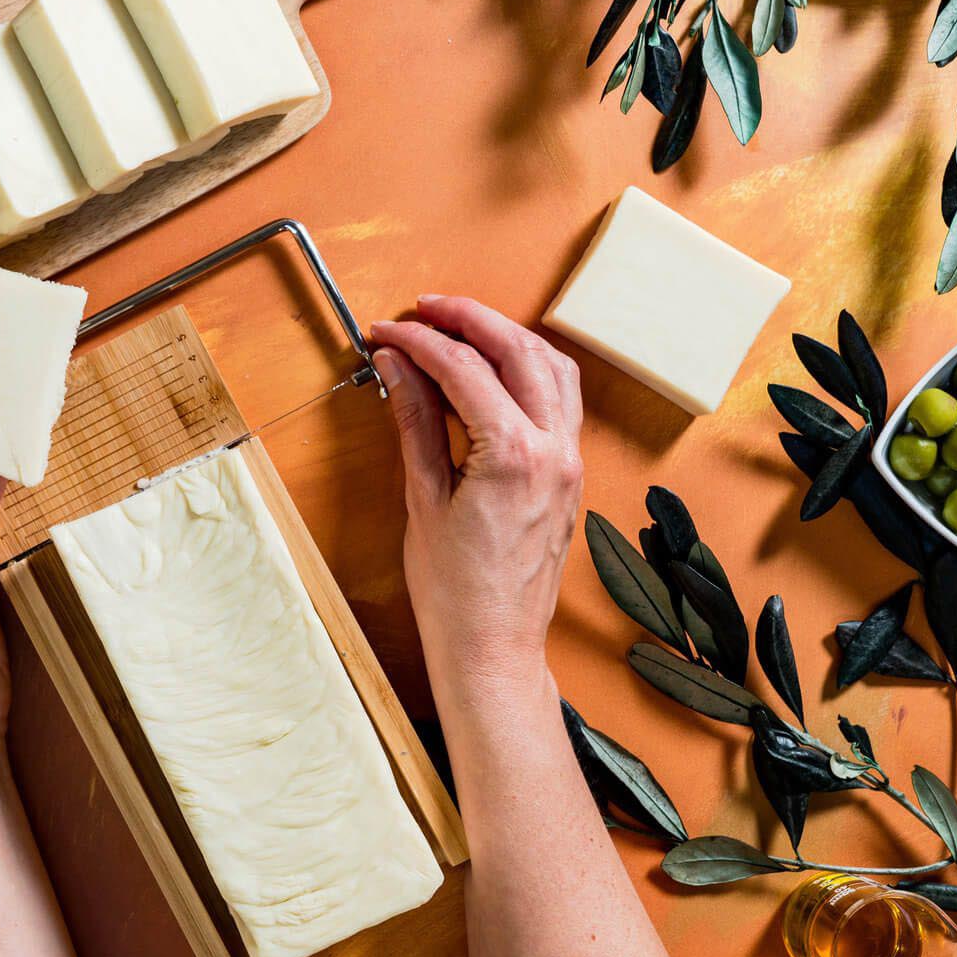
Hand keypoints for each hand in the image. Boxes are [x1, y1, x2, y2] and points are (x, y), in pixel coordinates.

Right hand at [371, 296, 583, 707]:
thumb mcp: (422, 497)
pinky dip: (530, 369)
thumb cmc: (455, 592)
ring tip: (459, 328)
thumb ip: (415, 420)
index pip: (464, 369)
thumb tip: (398, 366)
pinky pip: (561, 399)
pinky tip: (496, 369)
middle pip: (518, 350)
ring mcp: (570, 461)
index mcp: (514, 457)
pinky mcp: (571, 474)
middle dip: (468, 319)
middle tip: (423, 309)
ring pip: (552, 367)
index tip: (386, 332)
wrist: (493, 647)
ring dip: (507, 336)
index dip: (418, 341)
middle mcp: (554, 451)